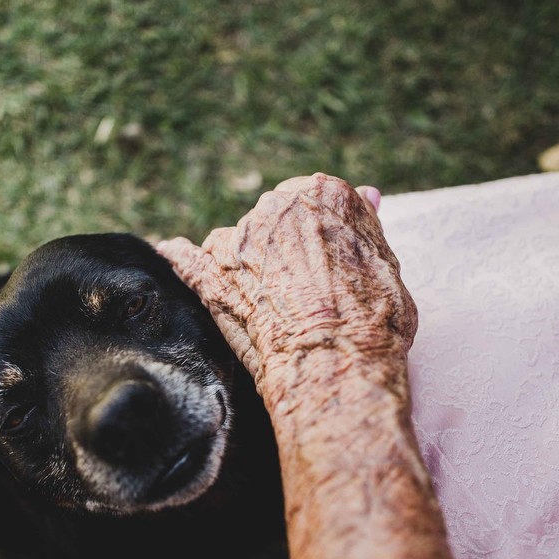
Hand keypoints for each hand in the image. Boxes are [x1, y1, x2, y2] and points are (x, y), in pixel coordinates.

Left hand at [157, 173, 416, 408]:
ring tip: (272, 308)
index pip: (320, 204)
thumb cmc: (373, 321)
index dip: (326, 239)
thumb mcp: (386, 266)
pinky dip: (181, 259)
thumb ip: (365, 228)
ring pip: (240, 243)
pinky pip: (187, 259)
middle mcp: (276, 207)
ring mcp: (239, 241)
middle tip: (308, 293)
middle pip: (277, 221)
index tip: (333, 265)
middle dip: (287, 249)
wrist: (335, 364)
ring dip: (249, 265)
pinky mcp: (210, 277)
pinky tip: (172, 253)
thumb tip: (365, 196)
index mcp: (324, 194)